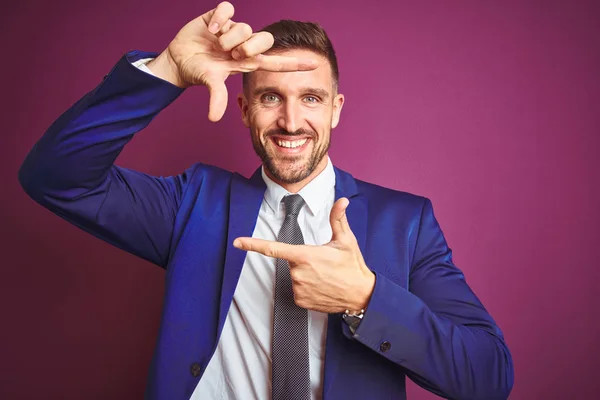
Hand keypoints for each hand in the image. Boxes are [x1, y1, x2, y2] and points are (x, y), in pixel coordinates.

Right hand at [146, 1, 318, 120]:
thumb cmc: (200, 72)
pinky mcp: (219, 17)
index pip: (276, 62)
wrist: (179, 60)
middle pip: (265, 39)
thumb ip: (216, 97)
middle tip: (232, 55)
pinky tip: (211, 29)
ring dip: (229, 38)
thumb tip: (213, 118)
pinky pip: (227, 9)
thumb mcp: (210, 83)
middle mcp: (244, 44)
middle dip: (249, 47)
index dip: (294, 63)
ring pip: (245, 27)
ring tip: (217, 45)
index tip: (314, 64)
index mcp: (248, 61)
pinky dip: (220, 19)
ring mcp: (233, 30)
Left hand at [233, 198, 375, 312]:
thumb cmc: (353, 267)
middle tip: (323, 263)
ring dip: (306, 274)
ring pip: (295, 276)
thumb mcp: (346, 240)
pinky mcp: (301, 301)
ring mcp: (298, 289)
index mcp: (305, 255)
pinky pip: (298, 290)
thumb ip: (338, 219)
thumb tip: (341, 201)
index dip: (252, 244)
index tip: (238, 242)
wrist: (361, 296)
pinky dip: (307, 287)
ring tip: (325, 276)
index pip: (273, 249)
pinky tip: (322, 287)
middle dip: (303, 259)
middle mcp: (298, 273)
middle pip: (291, 261)